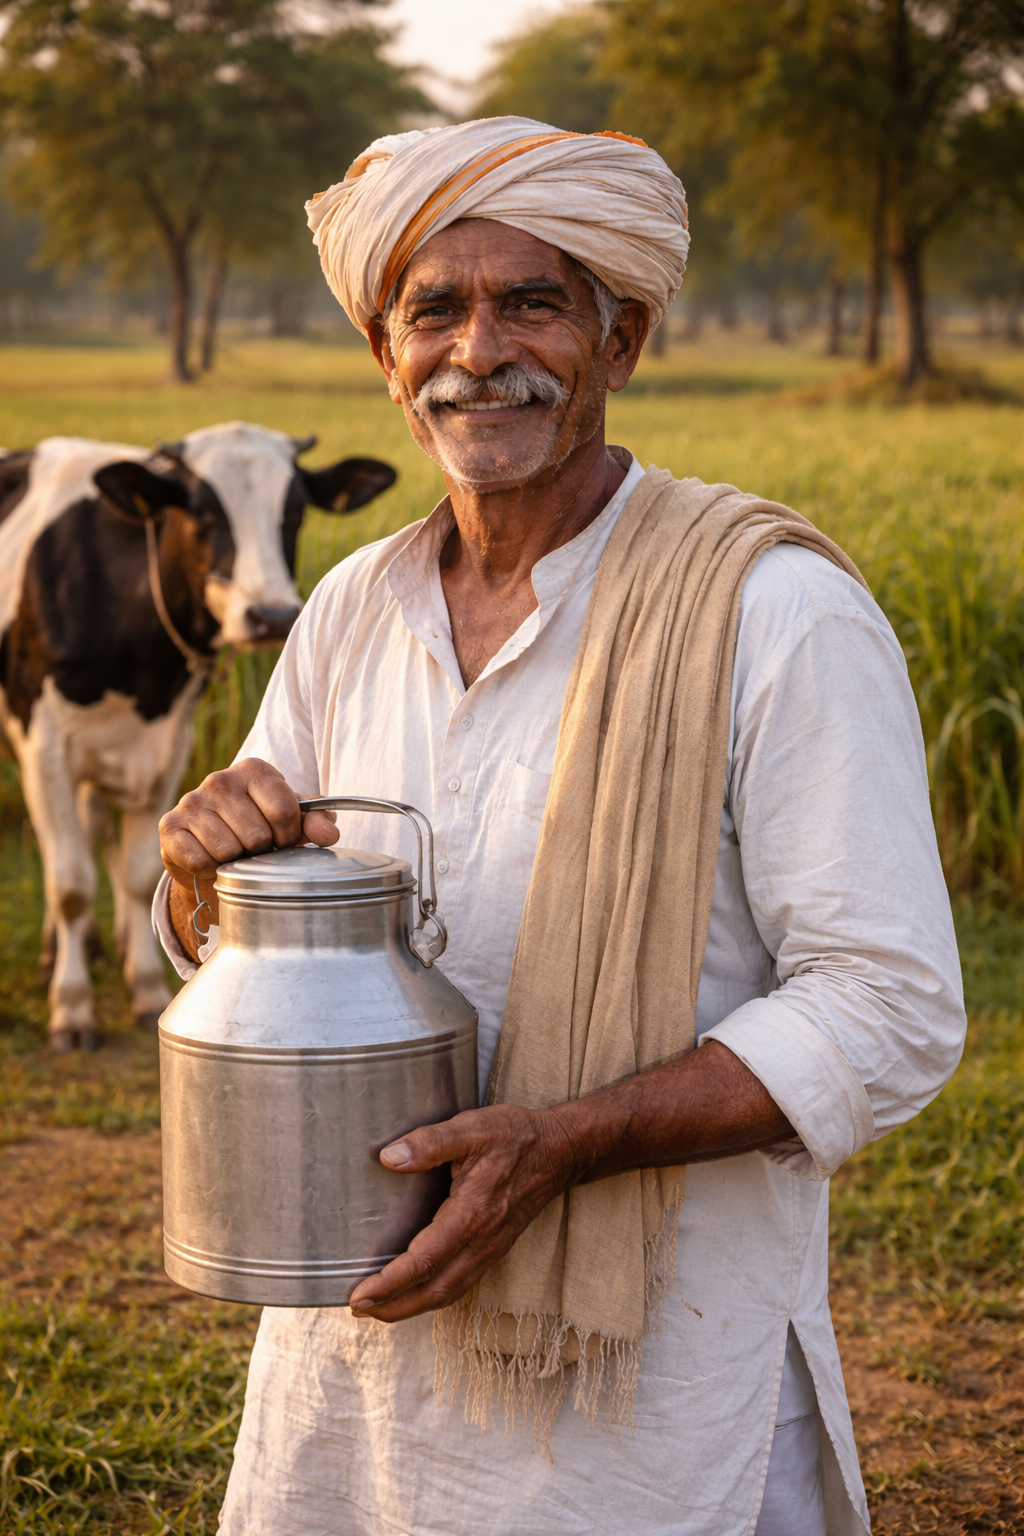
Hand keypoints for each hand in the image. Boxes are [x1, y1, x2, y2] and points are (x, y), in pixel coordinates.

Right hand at [159, 757, 338, 887]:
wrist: (213, 855)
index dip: (290, 837)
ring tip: (234, 855)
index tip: (283, 841)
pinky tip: (211, 860)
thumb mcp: (293, 823)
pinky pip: (200, 860)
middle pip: (258, 835)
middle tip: (254, 850)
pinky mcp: (169, 826)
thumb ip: (316, 823)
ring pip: (228, 850)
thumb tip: (329, 835)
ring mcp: (191, 801)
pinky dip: (210, 870)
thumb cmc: (260, 831)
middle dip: (261, 852)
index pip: (285, 810)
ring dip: (235, 863)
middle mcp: (220, 779)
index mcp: (254, 770)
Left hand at [347, 1044, 794, 1322]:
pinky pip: (460, 1283)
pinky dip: (434, 1296)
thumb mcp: (471, 1127)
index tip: (358, 1294)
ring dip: (412, 1307)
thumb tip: (387, 1158)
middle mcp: (481, 1241)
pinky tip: (417, 1291)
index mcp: (472, 1215)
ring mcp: (490, 1249)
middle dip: (394, 1307)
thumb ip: (429, 1143)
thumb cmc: (516, 1137)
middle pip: (434, 1291)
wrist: (563, 1149)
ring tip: (379, 1310)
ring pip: (448, 1292)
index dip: (389, 1283)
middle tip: (357, 1311)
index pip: (423, 1261)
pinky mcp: (495, 1247)